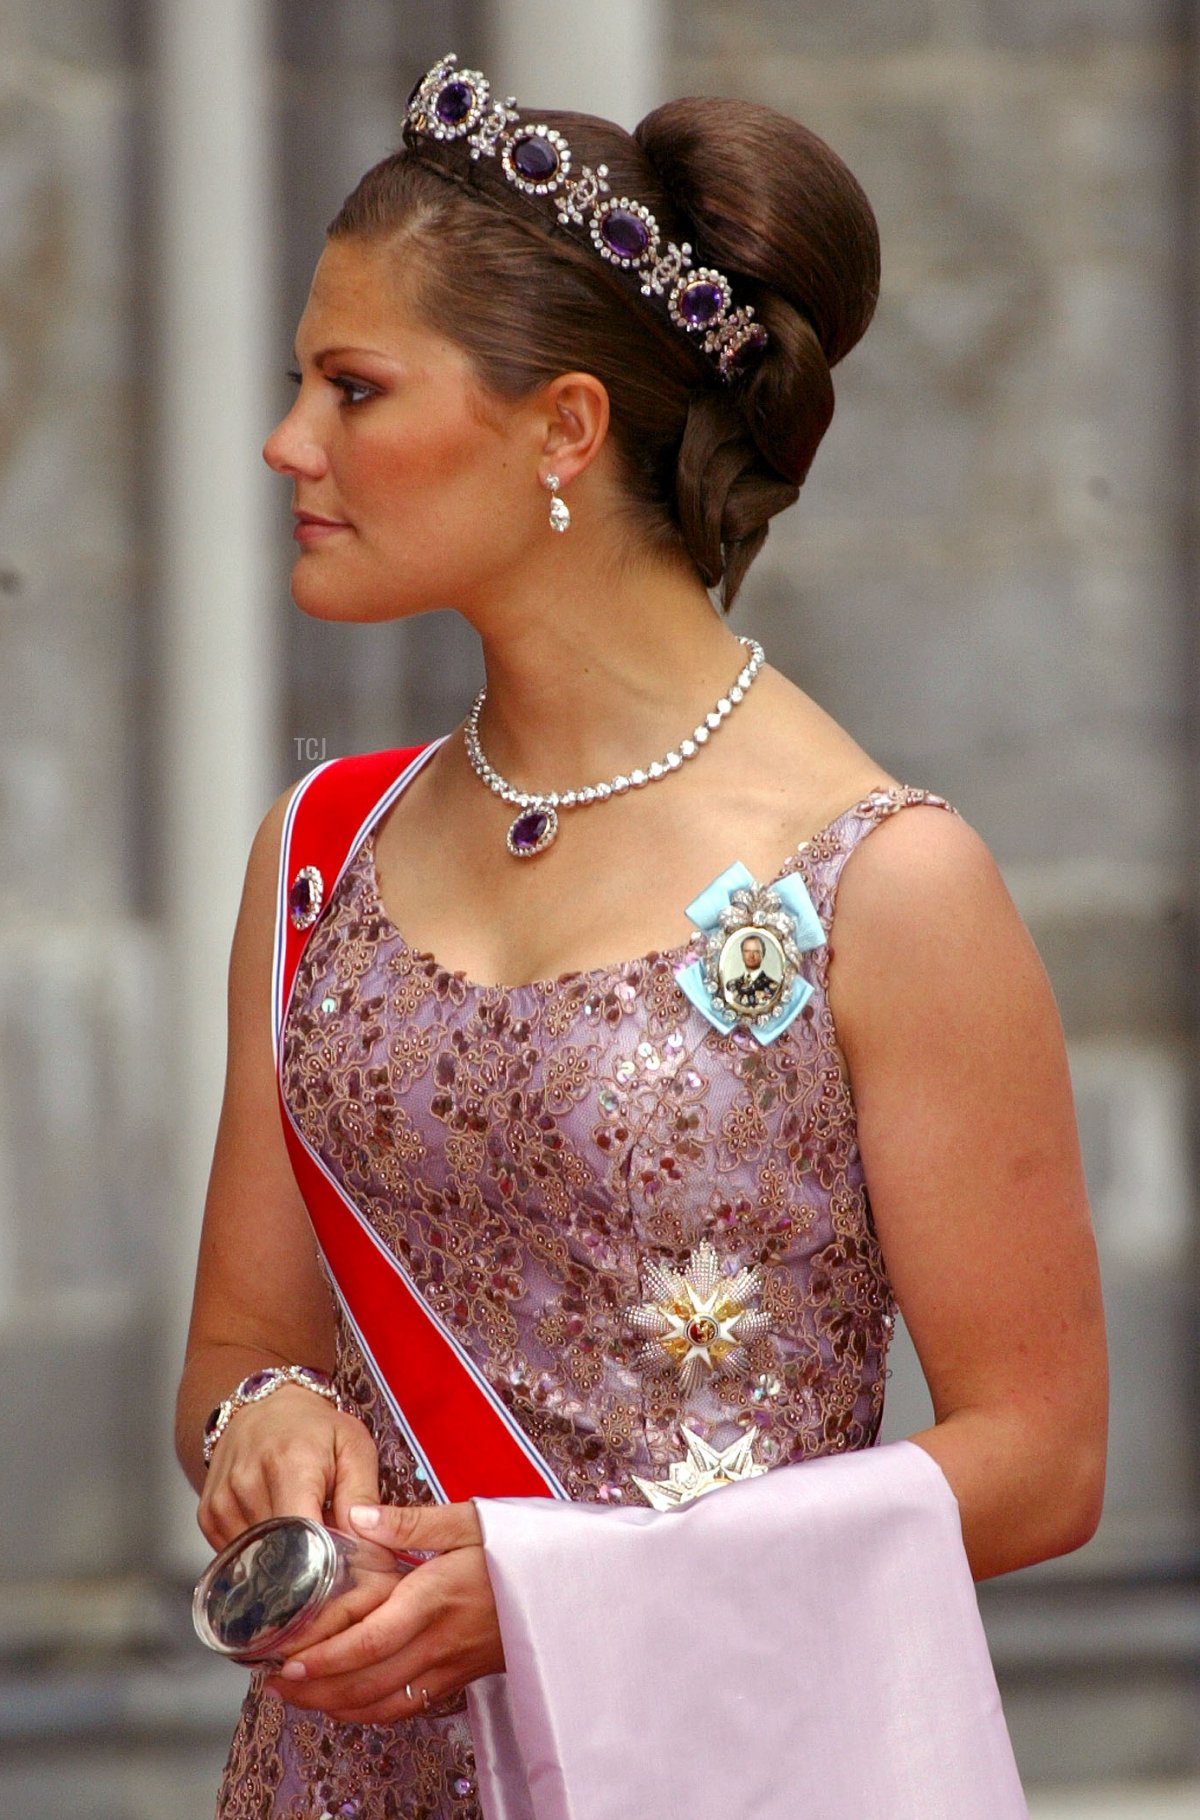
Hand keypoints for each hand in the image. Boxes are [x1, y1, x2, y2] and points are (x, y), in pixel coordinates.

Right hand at [198, 1385, 379, 1549]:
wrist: (266, 1409)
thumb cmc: (315, 1429)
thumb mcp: (354, 1447)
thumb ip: (363, 1495)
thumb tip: (367, 1541)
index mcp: (289, 1464)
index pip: (302, 1537)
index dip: (326, 1560)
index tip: (343, 1565)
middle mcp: (247, 1483)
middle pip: (280, 1553)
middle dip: (307, 1560)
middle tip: (325, 1544)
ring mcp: (223, 1501)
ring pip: (258, 1558)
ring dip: (282, 1555)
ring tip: (299, 1528)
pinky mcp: (208, 1515)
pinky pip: (238, 1554)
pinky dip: (259, 1550)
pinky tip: (273, 1526)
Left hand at [264, 1501, 502, 1723]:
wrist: (574, 1584)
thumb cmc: (522, 1546)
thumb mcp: (472, 1518)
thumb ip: (411, 1520)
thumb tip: (357, 1516)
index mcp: (437, 1598)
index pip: (372, 1640)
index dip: (327, 1657)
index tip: (288, 1658)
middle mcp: (441, 1641)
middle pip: (368, 1682)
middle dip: (316, 1688)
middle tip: (273, 1680)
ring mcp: (452, 1667)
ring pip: (384, 1704)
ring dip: (335, 1705)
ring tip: (297, 1693)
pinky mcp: (460, 1679)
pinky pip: (408, 1707)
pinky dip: (369, 1713)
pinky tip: (346, 1702)